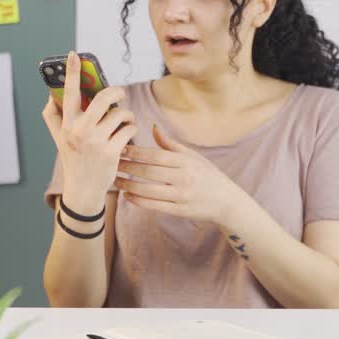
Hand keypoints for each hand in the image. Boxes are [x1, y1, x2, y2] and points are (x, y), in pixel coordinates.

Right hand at [41, 51, 137, 211]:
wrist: (83, 191)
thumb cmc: (73, 160)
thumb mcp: (59, 139)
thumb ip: (54, 117)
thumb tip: (51, 95)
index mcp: (67, 125)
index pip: (68, 93)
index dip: (71, 72)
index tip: (74, 54)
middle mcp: (80, 131)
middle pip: (102, 98)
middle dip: (115, 92)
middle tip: (119, 94)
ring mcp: (97, 142)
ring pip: (120, 114)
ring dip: (126, 115)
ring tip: (125, 121)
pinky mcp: (112, 152)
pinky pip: (129, 129)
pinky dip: (132, 129)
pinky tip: (127, 135)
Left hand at [115, 123, 246, 227]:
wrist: (227, 202)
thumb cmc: (208, 175)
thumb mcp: (193, 157)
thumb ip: (171, 144)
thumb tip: (152, 127)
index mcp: (186, 161)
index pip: (155, 155)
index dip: (135, 152)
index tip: (120, 149)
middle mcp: (184, 177)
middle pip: (149, 172)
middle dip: (127, 168)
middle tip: (111, 164)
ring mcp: (182, 196)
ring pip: (148, 190)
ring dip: (128, 185)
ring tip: (115, 181)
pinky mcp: (180, 211)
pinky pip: (155, 206)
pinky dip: (139, 201)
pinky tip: (127, 196)